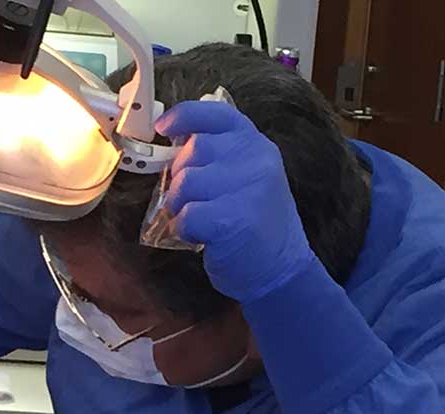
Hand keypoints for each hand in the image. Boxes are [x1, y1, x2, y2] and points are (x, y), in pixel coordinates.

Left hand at [155, 101, 314, 302]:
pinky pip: (187, 215)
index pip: (215, 114)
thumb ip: (218, 156)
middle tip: (190, 200)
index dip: (184, 116)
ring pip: (185, 183)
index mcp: (256, 143)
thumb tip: (173, 143)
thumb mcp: (246, 177)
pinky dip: (185, 230)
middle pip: (193, 149)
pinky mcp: (233, 219)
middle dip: (179, 176)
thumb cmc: (254, 224)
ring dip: (180, 205)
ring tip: (198, 220)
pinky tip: (202, 236)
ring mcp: (248, 187)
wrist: (281, 269)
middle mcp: (256, 158)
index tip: (163, 127)